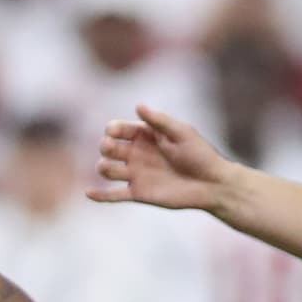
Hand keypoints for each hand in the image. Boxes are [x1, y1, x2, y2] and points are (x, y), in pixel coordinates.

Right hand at [88, 105, 231, 211]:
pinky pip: (114, 195)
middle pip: (108, 148)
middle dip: (106, 147)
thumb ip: (159, 121)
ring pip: (107, 169)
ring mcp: (136, 174)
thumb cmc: (200, 155)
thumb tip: (138, 106)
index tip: (114, 132)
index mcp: (145, 136)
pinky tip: (88, 193)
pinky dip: (100, 195)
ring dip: (103, 167)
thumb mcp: (181, 132)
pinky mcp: (139, 194)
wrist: (212, 184)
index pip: (119, 129)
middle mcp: (137, 154)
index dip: (113, 129)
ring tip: (110, 168)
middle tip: (112, 149)